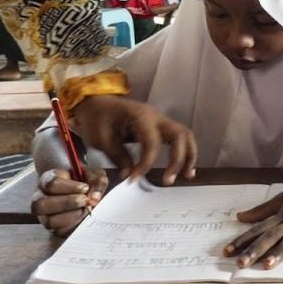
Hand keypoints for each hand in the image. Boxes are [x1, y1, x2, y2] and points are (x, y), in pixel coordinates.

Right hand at [30, 166, 109, 236]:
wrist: (82, 189)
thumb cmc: (84, 180)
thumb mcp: (94, 174)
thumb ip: (97, 182)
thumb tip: (94, 199)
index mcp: (48, 179)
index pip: (51, 184)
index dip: (70, 187)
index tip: (85, 187)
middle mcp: (40, 197)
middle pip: (41, 204)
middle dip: (67, 203)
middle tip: (85, 200)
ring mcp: (43, 214)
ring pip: (48, 221)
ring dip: (70, 217)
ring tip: (84, 209)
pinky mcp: (52, 227)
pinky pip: (57, 232)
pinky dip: (72, 226)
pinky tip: (82, 217)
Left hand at [70, 94, 196, 184]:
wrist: (94, 103)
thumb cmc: (96, 118)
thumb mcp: (100, 138)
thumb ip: (118, 157)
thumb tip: (130, 175)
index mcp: (140, 116)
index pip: (152, 143)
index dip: (145, 164)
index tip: (132, 180)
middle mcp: (156, 116)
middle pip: (179, 135)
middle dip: (177, 159)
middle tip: (168, 180)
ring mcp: (160, 120)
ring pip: (185, 135)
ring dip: (188, 155)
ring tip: (187, 175)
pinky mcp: (159, 126)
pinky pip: (179, 138)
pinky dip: (185, 152)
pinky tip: (186, 169)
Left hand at [225, 165, 282, 268]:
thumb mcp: (282, 199)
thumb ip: (261, 211)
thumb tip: (239, 217)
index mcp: (281, 216)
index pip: (258, 230)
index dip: (242, 241)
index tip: (226, 252)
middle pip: (271, 237)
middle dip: (255, 251)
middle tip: (240, 264)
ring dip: (279, 252)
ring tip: (267, 265)